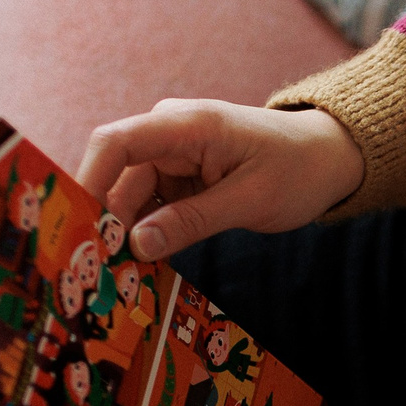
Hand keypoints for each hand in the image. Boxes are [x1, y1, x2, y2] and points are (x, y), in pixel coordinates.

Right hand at [75, 100, 366, 259]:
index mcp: (185, 126)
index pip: (115, 144)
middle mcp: (167, 136)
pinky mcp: (178, 181)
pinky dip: (144, 236)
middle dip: (104, 224)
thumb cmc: (297, 169)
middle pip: (116, 178)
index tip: (78, 229)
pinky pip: (148, 209)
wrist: (327, 157)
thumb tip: (136, 245)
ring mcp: (170, 158)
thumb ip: (193, 221)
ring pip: (128, 199)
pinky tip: (139, 269)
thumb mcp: (250, 200)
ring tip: (116, 280)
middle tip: (97, 275)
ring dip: (123, 237)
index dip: (88, 183)